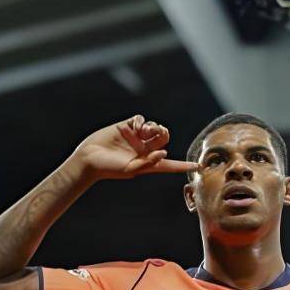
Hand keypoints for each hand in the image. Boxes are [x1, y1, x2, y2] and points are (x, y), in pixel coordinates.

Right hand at [73, 115, 197, 180]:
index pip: (170, 164)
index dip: (184, 165)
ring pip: (153, 127)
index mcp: (148, 162)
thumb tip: (164, 152)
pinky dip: (141, 122)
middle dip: (163, 134)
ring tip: (142, 132)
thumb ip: (149, 162)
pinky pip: (141, 119)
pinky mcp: (127, 126)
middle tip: (156, 134)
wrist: (90, 157)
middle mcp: (144, 149)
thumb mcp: (131, 169)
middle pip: (164, 138)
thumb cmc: (110, 168)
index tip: (199, 166)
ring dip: (152, 127)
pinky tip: (135, 127)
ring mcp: (136, 137)